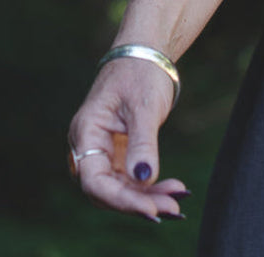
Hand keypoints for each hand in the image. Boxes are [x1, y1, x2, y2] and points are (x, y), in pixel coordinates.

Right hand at [68, 57, 188, 220]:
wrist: (146, 54)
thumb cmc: (140, 73)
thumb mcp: (144, 107)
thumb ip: (143, 143)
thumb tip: (144, 180)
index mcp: (86, 132)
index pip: (95, 180)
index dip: (121, 199)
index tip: (151, 209)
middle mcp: (88, 146)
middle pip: (106, 189)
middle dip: (138, 202)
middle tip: (173, 208)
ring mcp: (102, 151)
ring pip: (119, 188)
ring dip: (147, 198)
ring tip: (177, 201)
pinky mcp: (118, 153)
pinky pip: (129, 179)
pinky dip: (149, 188)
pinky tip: (172, 191)